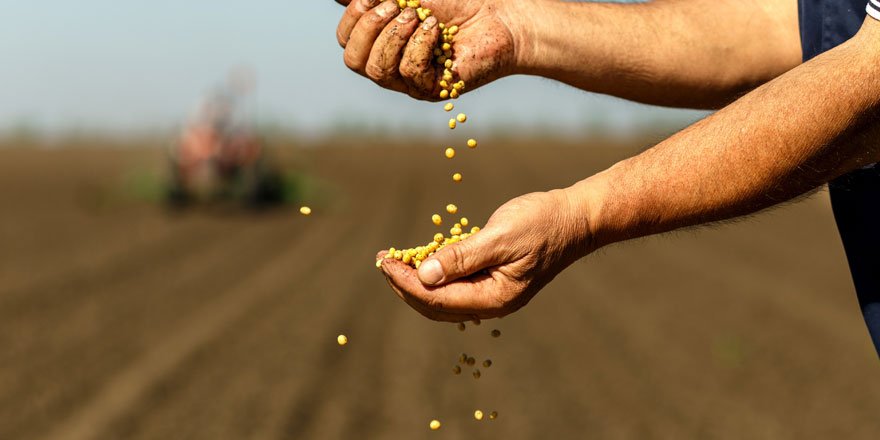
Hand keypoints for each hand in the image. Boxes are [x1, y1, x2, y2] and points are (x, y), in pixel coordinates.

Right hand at [333, 0, 523, 99]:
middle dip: (369, 27)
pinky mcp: (431, 90)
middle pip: (352, 59)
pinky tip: (437, 33)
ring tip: (421, 17)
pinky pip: (409, 72)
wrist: (497, 15)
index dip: (355, 16)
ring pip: (376, 70)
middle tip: (399, 7)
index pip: (345, 39)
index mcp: (380, 41)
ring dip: (394, 36)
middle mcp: (389, 65)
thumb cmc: (456, 1)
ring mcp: (408, 81)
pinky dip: (420, 45)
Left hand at [377, 189, 593, 320]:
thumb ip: (462, 257)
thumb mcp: (501, 237)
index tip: (384, 263)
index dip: (406, 282)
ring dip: (416, 280)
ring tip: (393, 261)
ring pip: (443, 297)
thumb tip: (424, 275)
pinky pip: (456, 285)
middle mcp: (492, 303)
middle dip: (405, 284)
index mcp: (495, 298)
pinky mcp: (493, 280)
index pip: (437, 299)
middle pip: (436, 304)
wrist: (576, 218)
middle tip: (381, 261)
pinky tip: (420, 258)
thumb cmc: (543, 223)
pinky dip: (435, 273)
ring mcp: (493, 294)